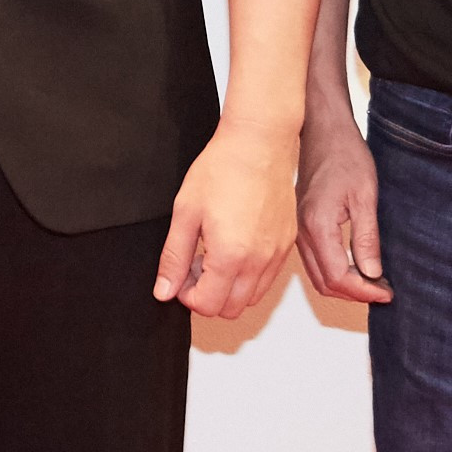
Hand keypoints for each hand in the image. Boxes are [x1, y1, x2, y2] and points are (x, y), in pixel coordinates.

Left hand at [156, 120, 296, 318]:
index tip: (180, 275)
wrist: (258, 143)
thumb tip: (164, 290)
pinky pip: (268, 278)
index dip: (187, 296)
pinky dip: (249, 276)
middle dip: (208, 295)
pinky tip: (234, 247)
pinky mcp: (286, 243)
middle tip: (195, 265)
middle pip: (231, 309)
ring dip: (229, 288)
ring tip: (214, 254)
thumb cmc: (223, 168)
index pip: (207, 306)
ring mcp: (276, 254)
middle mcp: (259, 261)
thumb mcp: (185, 212)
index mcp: (231, 256)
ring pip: (252, 298)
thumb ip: (174, 257)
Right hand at [295, 118, 388, 306]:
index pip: (338, 277)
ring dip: (345, 284)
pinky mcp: (301, 225)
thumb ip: (367, 238)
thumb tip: (372, 274)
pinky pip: (314, 261)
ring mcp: (298, 229)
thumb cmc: (344, 155)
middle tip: (383, 290)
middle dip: (355, 293)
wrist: (323, 130)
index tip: (387, 292)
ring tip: (374, 280)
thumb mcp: (365, 196)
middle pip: (325, 283)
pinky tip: (356, 264)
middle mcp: (302, 232)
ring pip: (318, 275)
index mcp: (318, 226)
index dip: (364, 291)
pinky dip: (335, 271)